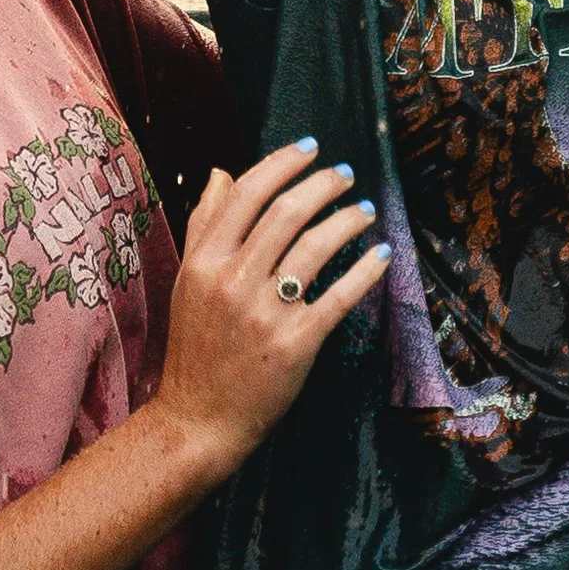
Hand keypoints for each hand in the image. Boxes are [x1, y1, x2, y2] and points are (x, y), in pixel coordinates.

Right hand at [150, 141, 388, 485]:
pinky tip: (380, 253)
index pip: (247, 195)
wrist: (197, 421)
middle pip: (286, 213)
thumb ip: (203, 226)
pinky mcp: (295, 343)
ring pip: (315, 247)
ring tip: (366, 211)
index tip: (310, 148)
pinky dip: (364, 270)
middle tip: (346, 174)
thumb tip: (222, 173)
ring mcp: (264, 313)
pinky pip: (339, 295)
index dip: (282, 164)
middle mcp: (232, 281)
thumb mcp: (188, 282)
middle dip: (323, 185)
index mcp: (203, 262)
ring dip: (347, 221)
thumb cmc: (195, 349)